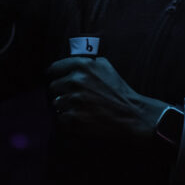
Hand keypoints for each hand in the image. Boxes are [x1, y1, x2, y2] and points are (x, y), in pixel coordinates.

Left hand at [46, 55, 166, 141]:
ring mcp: (74, 100)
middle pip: (53, 87)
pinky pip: (60, 119)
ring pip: (56, 104)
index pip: (54, 68)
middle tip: (73, 98)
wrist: (131, 115)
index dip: (55, 75)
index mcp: (82, 65)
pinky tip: (80, 119)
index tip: (56, 80)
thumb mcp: (106, 67)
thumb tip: (68, 64)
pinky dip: (68, 121)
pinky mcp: (73, 118)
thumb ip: (87, 62)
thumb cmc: (119, 91)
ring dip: (65, 107)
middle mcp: (76, 81)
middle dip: (61, 93)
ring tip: (79, 109)